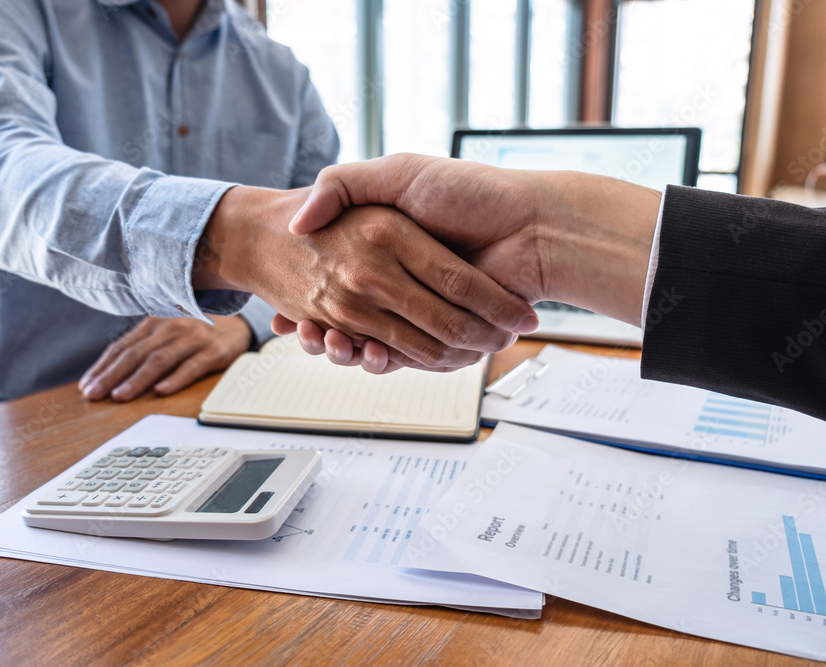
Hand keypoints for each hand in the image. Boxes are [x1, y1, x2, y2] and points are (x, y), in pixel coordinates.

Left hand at [79, 315, 251, 401]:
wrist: (238, 323)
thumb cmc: (194, 332)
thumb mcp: (166, 332)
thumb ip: (142, 347)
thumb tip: (108, 373)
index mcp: (154, 323)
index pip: (122, 347)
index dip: (103, 367)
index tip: (87, 387)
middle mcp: (171, 327)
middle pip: (136, 354)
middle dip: (112, 376)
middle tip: (95, 394)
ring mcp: (193, 338)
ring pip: (160, 360)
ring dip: (138, 379)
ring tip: (121, 396)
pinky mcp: (214, 351)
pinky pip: (192, 366)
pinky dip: (176, 378)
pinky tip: (162, 391)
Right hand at [193, 186, 537, 371]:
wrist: (536, 225)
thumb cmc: (473, 192)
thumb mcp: (399, 174)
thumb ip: (345, 185)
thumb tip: (299, 221)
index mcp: (391, 247)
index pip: (339, 275)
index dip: (313, 290)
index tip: (289, 302)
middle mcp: (403, 281)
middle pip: (351, 317)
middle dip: (325, 329)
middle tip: (303, 330)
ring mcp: (423, 310)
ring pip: (371, 342)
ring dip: (344, 349)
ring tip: (325, 340)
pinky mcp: (444, 336)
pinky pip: (405, 357)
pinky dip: (381, 361)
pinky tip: (361, 351)